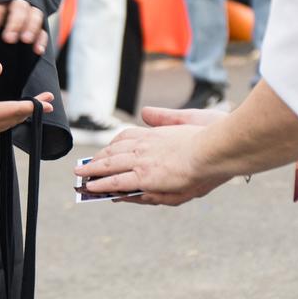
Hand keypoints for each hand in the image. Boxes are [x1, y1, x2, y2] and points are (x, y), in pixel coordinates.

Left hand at [0, 0, 47, 54]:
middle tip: (9, 39)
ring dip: (31, 27)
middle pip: (19, 8)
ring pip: (35, 15)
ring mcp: (31, 11)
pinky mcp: (41, 23)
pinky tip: (38, 50)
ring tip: (26, 40)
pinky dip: (41, 39)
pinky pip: (44, 29)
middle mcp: (18, 3)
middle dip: (15, 23)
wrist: (10, 9)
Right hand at [0, 63, 52, 138]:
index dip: (32, 106)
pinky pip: (0, 127)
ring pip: (9, 124)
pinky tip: (13, 114)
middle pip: (15, 118)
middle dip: (33, 109)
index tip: (46, 102)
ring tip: (36, 107)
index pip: (15, 110)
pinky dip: (11, 119)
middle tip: (49, 101)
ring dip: (23, 115)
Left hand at [74, 104, 230, 204]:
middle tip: (85, 164)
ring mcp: (143, 161)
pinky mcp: (145, 177)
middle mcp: (145, 145)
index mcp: (156, 133)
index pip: (128, 136)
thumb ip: (163, 117)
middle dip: (99, 159)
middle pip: (114, 150)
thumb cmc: (211, 134)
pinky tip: (92, 187)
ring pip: (111, 165)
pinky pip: (117, 182)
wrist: (217, 149)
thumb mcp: (187, 118)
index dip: (115, 144)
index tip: (107, 149)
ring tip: (80, 175)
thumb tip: (145, 111)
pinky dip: (102, 184)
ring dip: (93, 170)